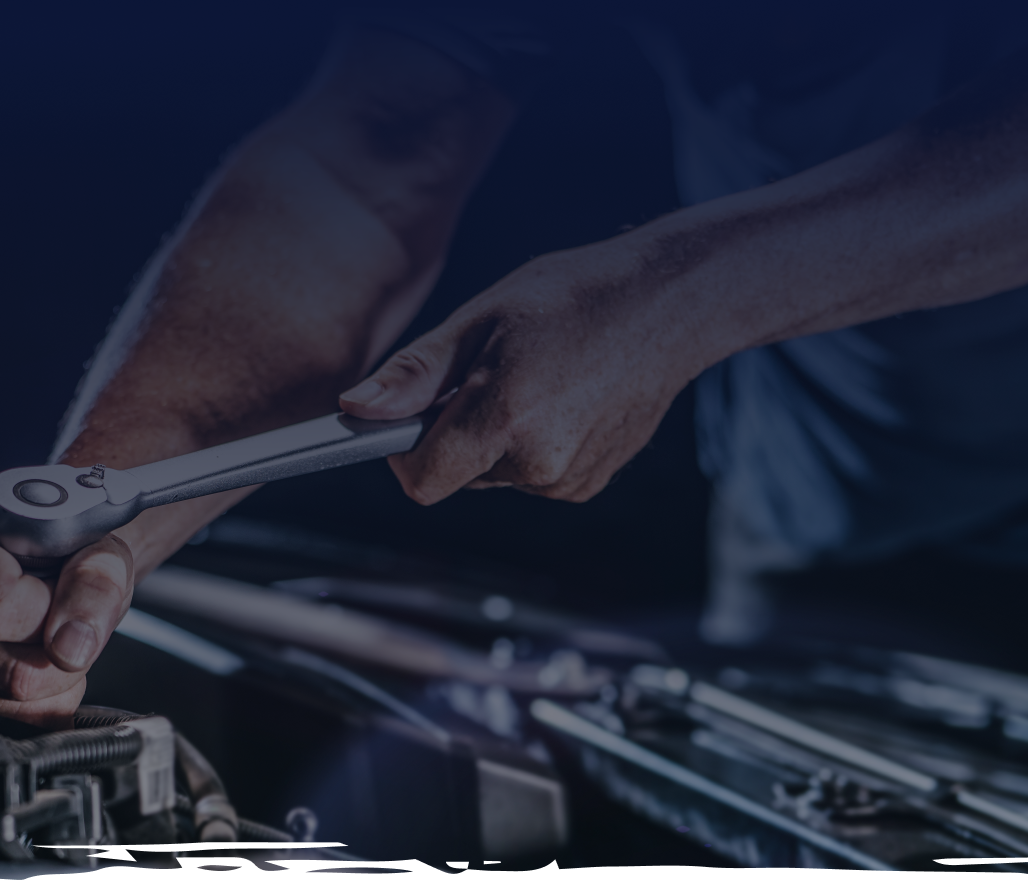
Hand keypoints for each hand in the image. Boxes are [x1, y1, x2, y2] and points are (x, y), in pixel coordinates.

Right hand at [0, 512, 134, 727]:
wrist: (48, 563)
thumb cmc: (65, 556)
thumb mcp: (96, 551)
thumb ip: (93, 587)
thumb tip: (69, 649)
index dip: (48, 618)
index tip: (62, 600)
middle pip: (0, 673)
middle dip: (55, 666)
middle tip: (64, 634)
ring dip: (44, 697)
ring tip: (46, 654)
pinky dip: (23, 716)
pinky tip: (28, 677)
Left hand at [338, 245, 715, 503]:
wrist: (670, 304)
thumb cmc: (574, 297)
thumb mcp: (480, 320)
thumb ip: (415, 375)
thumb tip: (358, 408)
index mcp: (506, 418)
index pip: (422, 480)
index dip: (403, 452)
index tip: (407, 419)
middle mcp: (540, 462)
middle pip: (456, 474)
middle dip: (454, 433)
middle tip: (488, 373)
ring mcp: (569, 478)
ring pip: (493, 473)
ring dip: (494, 436)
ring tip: (533, 379)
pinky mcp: (589, 484)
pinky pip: (529, 474)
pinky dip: (529, 444)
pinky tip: (561, 398)